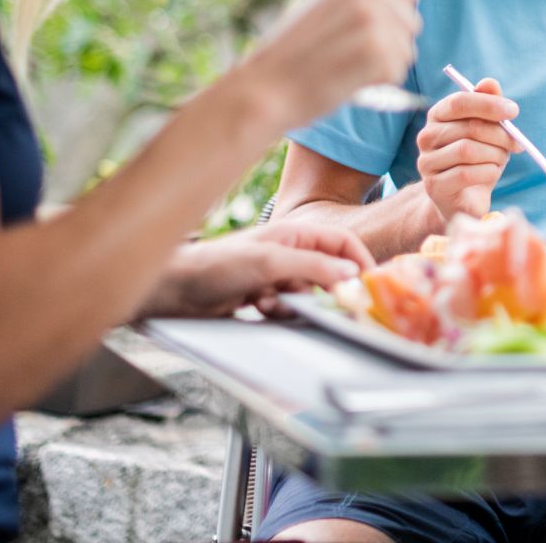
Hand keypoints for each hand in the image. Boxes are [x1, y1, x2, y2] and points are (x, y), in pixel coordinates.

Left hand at [140, 219, 375, 318]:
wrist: (175, 290)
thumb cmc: (216, 265)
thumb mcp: (270, 262)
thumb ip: (313, 266)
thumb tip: (350, 273)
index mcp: (294, 234)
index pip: (341, 243)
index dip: (359, 261)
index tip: (369, 285)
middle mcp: (288, 253)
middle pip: (327, 272)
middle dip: (323, 290)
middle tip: (321, 306)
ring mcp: (275, 276)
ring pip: (307, 295)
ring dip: (294, 303)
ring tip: (269, 302)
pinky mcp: (263, 298)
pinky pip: (287, 309)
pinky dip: (277, 311)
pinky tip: (257, 308)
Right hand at [238, 0, 420, 134]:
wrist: (263, 88)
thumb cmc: (288, 55)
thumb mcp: (315, 7)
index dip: (395, 17)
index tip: (373, 35)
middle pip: (411, 21)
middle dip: (393, 43)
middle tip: (356, 57)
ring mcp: (371, 20)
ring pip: (406, 49)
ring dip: (384, 66)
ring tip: (348, 69)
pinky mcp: (375, 51)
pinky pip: (398, 71)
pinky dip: (379, 84)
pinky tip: (350, 82)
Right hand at [416, 77, 516, 225]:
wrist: (463, 199)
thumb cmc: (477, 159)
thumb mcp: (487, 131)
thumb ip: (488, 105)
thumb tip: (489, 83)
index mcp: (438, 116)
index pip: (460, 102)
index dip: (489, 104)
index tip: (513, 111)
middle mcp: (426, 136)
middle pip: (468, 127)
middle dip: (499, 134)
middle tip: (516, 143)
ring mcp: (426, 162)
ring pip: (468, 150)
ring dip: (495, 155)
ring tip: (501, 159)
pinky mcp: (433, 186)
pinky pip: (466, 174)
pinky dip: (488, 172)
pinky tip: (492, 173)